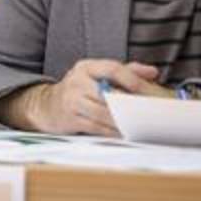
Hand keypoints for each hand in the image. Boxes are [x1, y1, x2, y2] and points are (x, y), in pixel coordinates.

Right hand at [0, 59, 165, 135]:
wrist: (47, 105)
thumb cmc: (79, 89)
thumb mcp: (97, 74)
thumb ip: (126, 71)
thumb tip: (153, 72)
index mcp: (86, 67)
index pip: (111, 69)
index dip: (130, 79)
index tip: (146, 90)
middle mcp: (77, 82)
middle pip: (109, 94)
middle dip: (129, 104)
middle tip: (147, 112)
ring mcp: (72, 101)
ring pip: (103, 113)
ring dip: (122, 121)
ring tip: (138, 124)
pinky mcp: (70, 120)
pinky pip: (96, 127)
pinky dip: (112, 132)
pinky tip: (123, 132)